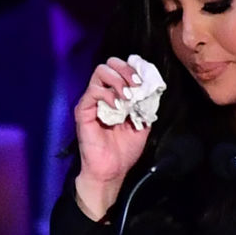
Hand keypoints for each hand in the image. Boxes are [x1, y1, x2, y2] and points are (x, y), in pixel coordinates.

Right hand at [73, 57, 150, 219]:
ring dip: (118, 80)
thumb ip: (145, 105)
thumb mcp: (143, 124)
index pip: (121, 69)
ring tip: (127, 96)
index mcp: (116, 95)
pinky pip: (93, 91)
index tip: (145, 79)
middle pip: (109, 64)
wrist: (111, 170)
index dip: (134, 68)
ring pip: (100, 71)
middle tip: (136, 84)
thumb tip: (152, 88)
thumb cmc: (124, 150)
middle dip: (126, 70)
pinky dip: (107, 94)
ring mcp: (92, 101)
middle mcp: (103, 94)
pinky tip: (117, 107)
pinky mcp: (83, 110)